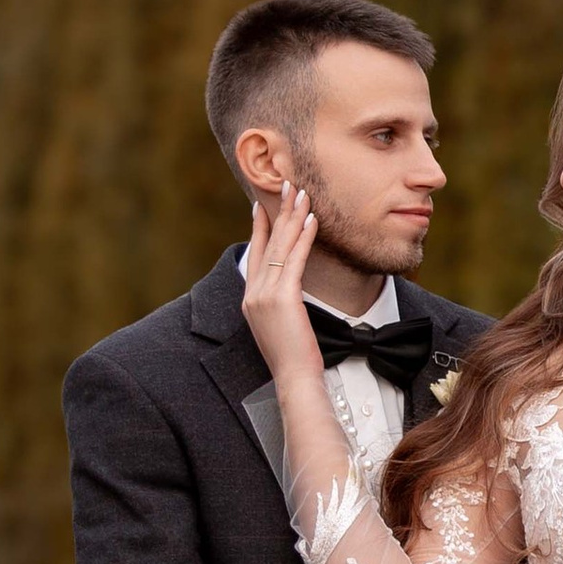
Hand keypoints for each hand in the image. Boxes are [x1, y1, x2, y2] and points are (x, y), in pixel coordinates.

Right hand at [240, 187, 329, 388]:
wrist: (294, 378)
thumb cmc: (295, 359)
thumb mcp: (281, 327)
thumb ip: (281, 305)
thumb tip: (292, 292)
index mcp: (250, 299)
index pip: (254, 255)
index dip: (258, 228)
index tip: (262, 206)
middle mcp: (253, 293)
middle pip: (266, 243)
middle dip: (278, 211)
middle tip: (287, 185)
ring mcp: (264, 294)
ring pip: (279, 246)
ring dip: (292, 216)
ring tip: (301, 193)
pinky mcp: (283, 297)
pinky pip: (294, 259)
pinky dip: (303, 237)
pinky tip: (312, 220)